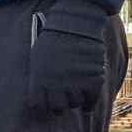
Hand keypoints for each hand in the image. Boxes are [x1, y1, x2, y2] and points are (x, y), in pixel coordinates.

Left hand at [28, 0, 110, 114]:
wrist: (75, 24)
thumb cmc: (53, 38)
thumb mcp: (37, 57)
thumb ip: (39, 77)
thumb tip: (39, 93)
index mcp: (39, 81)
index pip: (38, 105)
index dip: (44, 104)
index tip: (47, 101)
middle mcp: (56, 86)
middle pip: (58, 108)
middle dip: (61, 104)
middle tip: (64, 98)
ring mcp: (76, 84)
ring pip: (75, 103)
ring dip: (76, 100)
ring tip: (76, 92)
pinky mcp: (94, 81)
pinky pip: (91, 100)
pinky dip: (90, 103)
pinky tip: (87, 104)